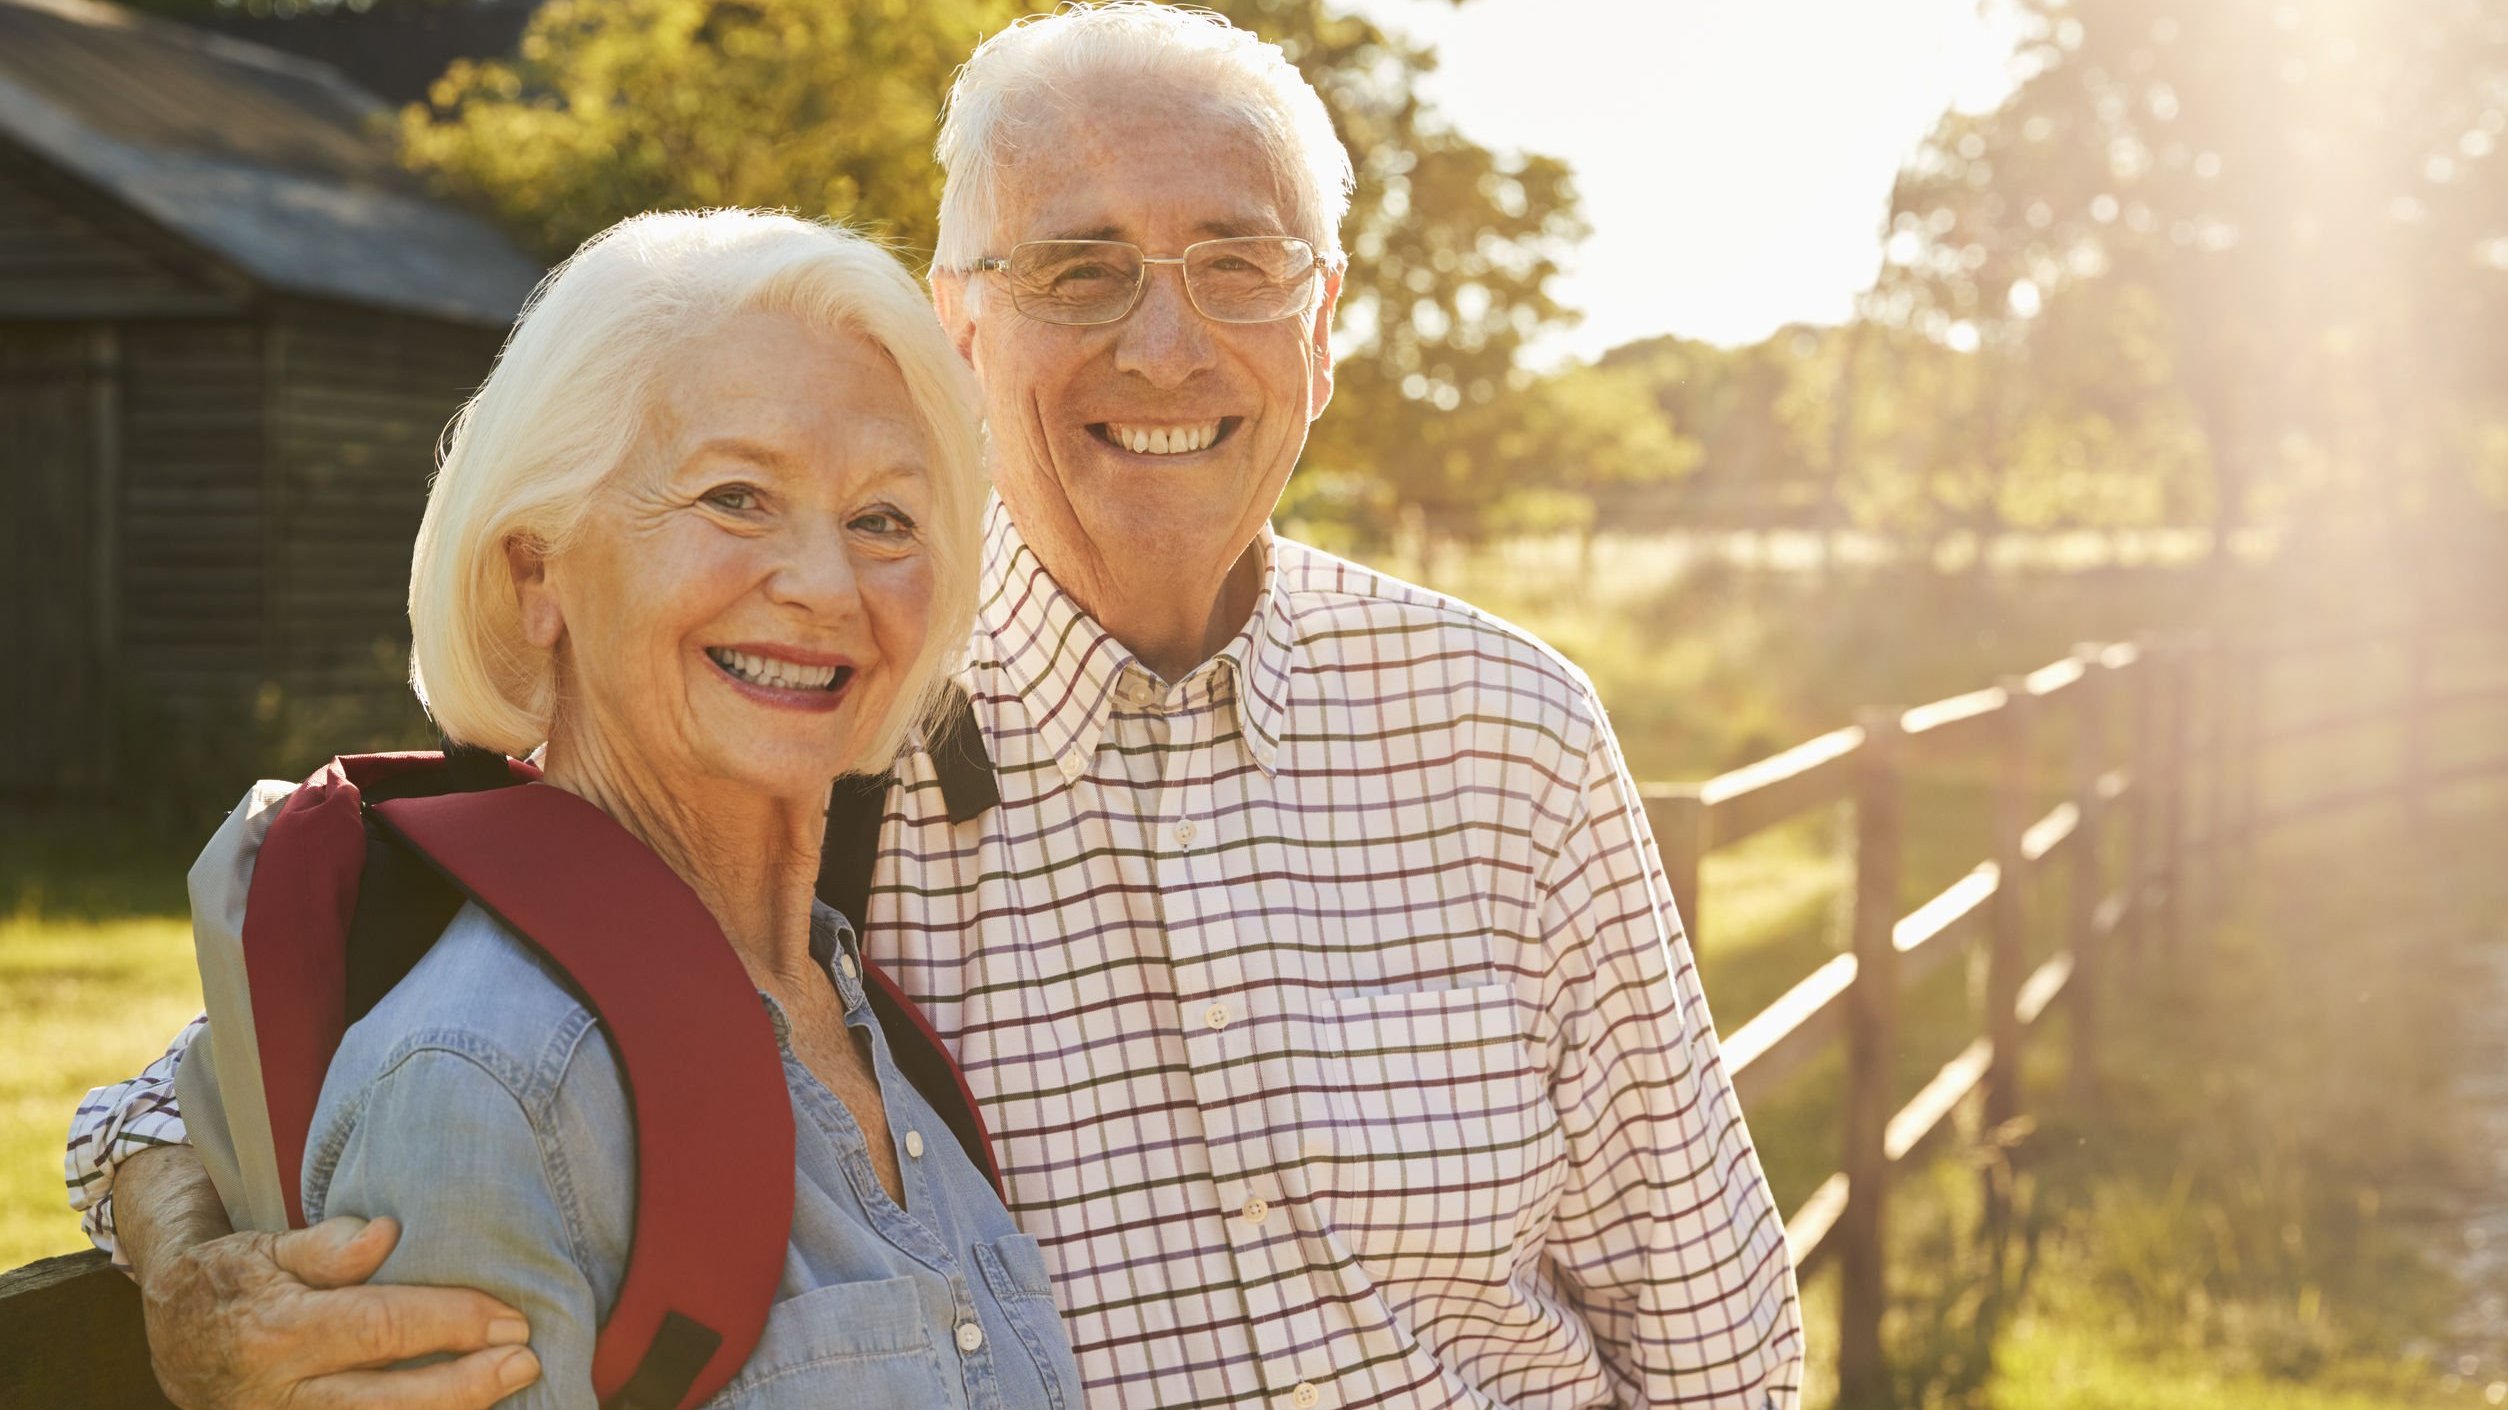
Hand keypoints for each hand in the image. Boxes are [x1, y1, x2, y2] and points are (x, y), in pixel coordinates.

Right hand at [140, 1216, 539, 1409]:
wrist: (173, 1334)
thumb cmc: (233, 1279)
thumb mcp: (267, 1247)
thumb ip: (328, 1247)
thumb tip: (386, 1235)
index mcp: (276, 1334)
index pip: (379, 1330)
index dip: (450, 1324)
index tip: (509, 1318)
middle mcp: (280, 1396)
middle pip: (387, 1402)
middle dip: (464, 1387)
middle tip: (526, 1361)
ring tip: (510, 1390)